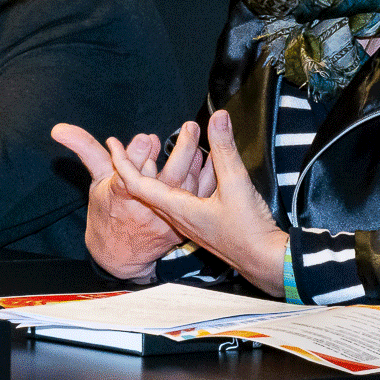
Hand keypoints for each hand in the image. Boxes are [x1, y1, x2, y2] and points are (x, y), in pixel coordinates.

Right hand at [52, 122, 197, 281]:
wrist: (119, 253)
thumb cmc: (107, 210)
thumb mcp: (95, 178)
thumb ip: (84, 148)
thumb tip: (60, 128)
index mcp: (122, 194)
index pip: (131, 173)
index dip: (139, 155)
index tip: (147, 138)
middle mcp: (146, 207)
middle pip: (168, 179)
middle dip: (180, 151)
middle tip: (189, 127)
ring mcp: (166, 217)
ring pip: (188, 188)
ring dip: (198, 162)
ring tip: (203, 139)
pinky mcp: (181, 224)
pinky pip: (200, 200)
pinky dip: (208, 179)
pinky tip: (212, 161)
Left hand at [111, 110, 287, 296]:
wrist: (267, 262)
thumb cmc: (249, 231)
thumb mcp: (237, 184)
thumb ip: (225, 149)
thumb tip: (218, 118)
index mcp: (179, 209)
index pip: (139, 184)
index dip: (122, 163)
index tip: (113, 144)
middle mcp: (179, 217)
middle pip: (149, 187)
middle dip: (141, 161)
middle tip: (138, 139)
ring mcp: (191, 222)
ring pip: (169, 191)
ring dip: (165, 169)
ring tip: (163, 146)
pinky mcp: (204, 223)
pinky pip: (185, 197)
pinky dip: (185, 179)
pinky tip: (200, 168)